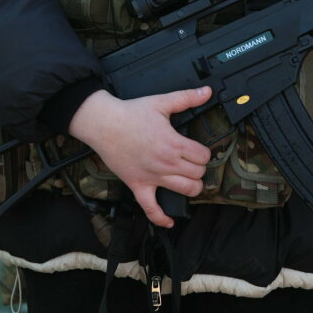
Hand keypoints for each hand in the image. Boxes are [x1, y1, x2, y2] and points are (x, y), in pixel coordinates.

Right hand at [68, 86, 211, 227]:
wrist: (105, 124)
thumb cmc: (132, 113)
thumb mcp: (162, 102)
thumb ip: (187, 97)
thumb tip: (207, 91)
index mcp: (174, 143)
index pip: (203, 157)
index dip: (205, 153)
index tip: (199, 149)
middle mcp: (166, 163)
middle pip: (198, 174)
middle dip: (199, 168)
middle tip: (193, 162)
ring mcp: (153, 177)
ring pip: (185, 191)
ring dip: (192, 187)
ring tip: (189, 180)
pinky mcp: (138, 185)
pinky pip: (151, 209)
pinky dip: (162, 218)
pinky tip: (170, 220)